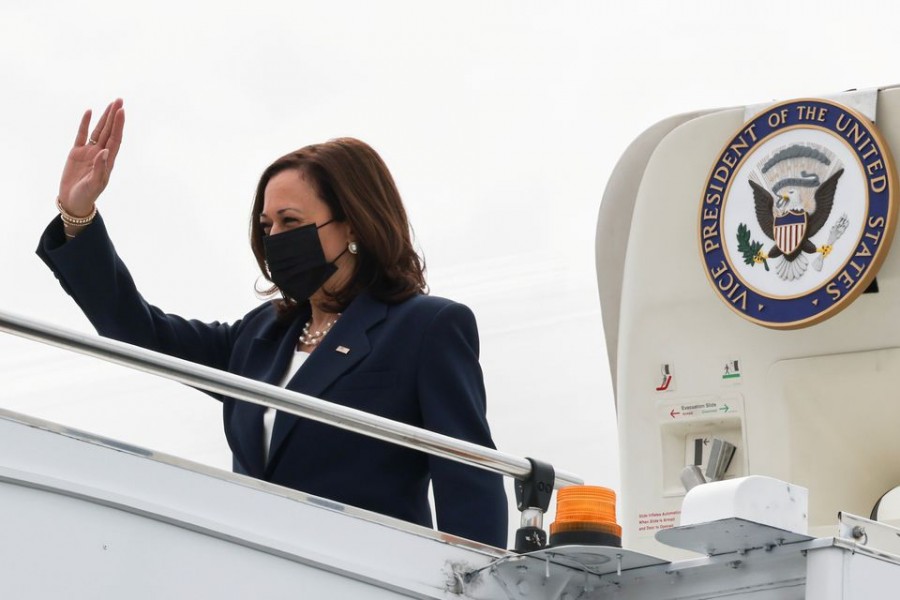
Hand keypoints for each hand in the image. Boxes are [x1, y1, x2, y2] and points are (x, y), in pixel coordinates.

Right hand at [58, 99, 124, 217]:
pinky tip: (89, 112)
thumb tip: (104, 151)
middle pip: (109, 131)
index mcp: (108, 160)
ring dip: (104, 117)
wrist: (73, 200)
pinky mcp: (76, 152)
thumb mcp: (94, 184)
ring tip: (111, 104)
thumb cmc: (87, 195)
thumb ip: (100, 168)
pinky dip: (85, 123)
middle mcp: (100, 153)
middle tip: (120, 100)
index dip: (118, 125)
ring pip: (98, 130)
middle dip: (114, 116)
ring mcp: (89, 152)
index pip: (115, 139)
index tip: (121, 111)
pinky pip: (82, 134)